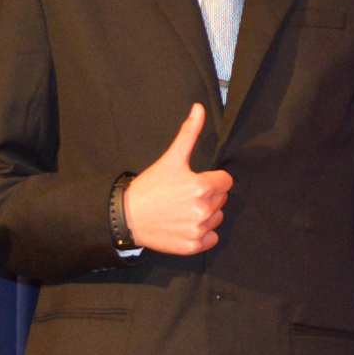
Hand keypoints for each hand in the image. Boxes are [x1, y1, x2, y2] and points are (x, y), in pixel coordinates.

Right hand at [124, 104, 232, 254]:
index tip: (194, 181)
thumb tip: (199, 108)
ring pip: (217, 218)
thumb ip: (189, 133)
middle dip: (208, 195)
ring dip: (206, 214)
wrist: (127, 217)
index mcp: (202, 186)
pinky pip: (212, 238)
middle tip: (184, 195)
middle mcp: (204, 209)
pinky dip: (202, 233)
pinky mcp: (194, 246)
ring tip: (183, 210)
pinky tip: (185, 225)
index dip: (211, 179)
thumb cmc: (150, 187)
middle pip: (221, 199)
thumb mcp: (171, 158)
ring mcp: (199, 229)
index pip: (226, 181)